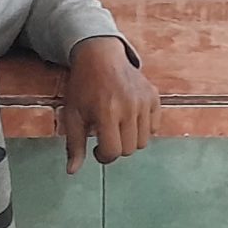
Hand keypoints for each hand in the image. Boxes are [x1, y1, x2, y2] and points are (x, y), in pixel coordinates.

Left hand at [62, 36, 156, 173]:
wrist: (100, 55)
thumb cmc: (83, 86)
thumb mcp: (72, 114)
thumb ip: (74, 145)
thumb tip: (72, 172)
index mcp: (106, 113)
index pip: (112, 152)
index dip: (102, 156)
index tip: (96, 148)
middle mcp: (128, 107)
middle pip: (129, 150)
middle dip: (116, 147)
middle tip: (106, 135)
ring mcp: (143, 101)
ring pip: (143, 141)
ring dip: (130, 140)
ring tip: (118, 127)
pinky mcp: (153, 96)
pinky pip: (154, 126)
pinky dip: (144, 128)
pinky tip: (130, 118)